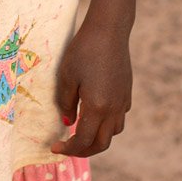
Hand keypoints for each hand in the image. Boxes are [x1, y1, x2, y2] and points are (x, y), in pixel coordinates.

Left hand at [51, 17, 131, 158]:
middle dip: (84, 150)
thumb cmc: (83, 50)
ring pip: (113, 132)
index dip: (68, 149)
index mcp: (97, 107)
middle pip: (102, 143)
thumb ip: (66, 102)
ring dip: (97, 138)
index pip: (83, 140)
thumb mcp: (67, 76)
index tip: (54, 148)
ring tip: (81, 131)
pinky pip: (119, 117)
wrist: (109, 30)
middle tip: (67, 147)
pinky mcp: (126, 92)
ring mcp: (123, 101)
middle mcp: (114, 109)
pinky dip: (107, 124)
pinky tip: (95, 113)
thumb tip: (68, 122)